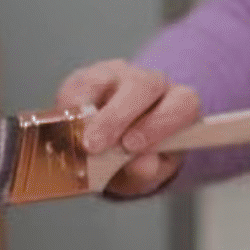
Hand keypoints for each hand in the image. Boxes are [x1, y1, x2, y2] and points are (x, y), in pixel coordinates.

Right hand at [55, 59, 201, 197]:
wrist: (112, 149)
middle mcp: (153, 84)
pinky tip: (67, 127)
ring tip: (79, 141)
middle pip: (144, 86)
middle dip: (118, 117)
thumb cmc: (137, 159)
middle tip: (97, 145)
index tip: (133, 146)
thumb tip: (141, 164)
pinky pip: (79, 84)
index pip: (183, 104)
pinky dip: (71, 107)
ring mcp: (120, 75)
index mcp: (178, 105)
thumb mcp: (146, 174)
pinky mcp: (88, 77)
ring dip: (90, 112)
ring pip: (109, 80)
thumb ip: (147, 171)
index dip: (160, 123)